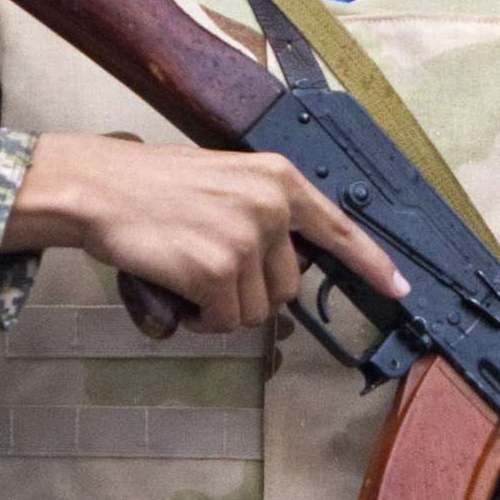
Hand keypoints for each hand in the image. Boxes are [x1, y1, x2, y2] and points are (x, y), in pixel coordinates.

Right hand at [4, 132, 406, 335]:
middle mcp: (270, 205)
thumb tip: (288, 263)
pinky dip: (200, 319)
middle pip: (288, 287)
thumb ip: (265, 213)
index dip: (372, 264)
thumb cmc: (153, 187)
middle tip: (210, 272)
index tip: (399, 288)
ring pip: (256, 310)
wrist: (100, 187)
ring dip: (222, 309)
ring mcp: (245, 238)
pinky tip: (179, 292)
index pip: (339, 229)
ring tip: (188, 276)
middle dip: (251, 293)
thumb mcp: (226, 181)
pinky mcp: (217, 269)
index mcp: (278, 179)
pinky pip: (224, 321)